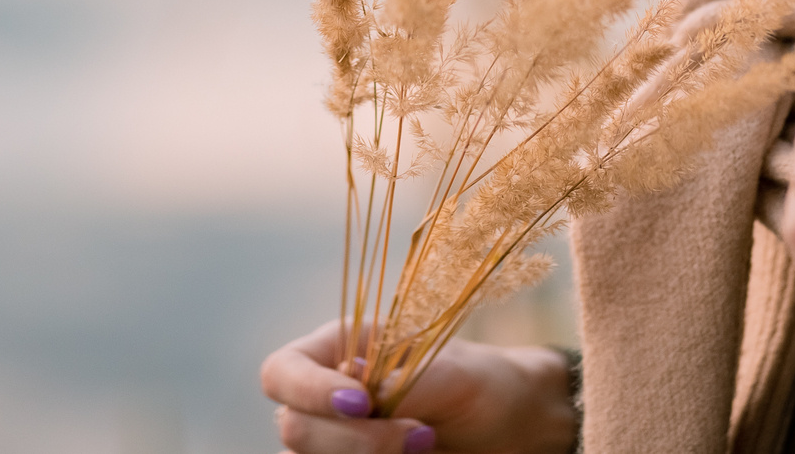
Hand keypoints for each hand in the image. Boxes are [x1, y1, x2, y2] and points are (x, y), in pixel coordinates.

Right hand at [259, 323, 577, 453]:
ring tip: (425, 446)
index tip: (363, 404)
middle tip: (420, 437)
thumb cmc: (481, 384)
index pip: (284, 372)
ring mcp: (337, 441)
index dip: (309, 391)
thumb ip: (399, 380)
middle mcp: (326, 398)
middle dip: (352, 439)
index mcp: (339, 350)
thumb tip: (356, 388)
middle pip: (294, 428)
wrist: (511, 428)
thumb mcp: (450, 373)